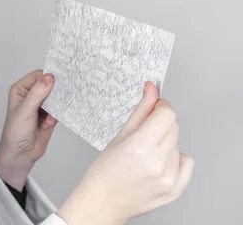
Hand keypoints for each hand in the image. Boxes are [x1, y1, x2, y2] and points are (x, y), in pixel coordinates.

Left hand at [0, 70, 57, 190]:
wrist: (21, 154)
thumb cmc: (16, 131)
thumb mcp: (26, 110)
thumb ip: (38, 93)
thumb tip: (50, 77)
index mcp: (21, 89)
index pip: (38, 76)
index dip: (48, 78)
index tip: (57, 85)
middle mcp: (31, 95)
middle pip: (49, 85)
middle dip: (55, 95)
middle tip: (57, 102)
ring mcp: (40, 105)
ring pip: (56, 98)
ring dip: (55, 108)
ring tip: (48, 120)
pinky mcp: (49, 115)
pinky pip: (59, 110)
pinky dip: (56, 117)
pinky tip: (48, 125)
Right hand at [57, 82, 194, 224]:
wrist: (104, 202)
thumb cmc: (105, 171)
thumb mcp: (119, 136)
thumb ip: (141, 111)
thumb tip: (152, 89)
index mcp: (140, 146)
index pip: (167, 114)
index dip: (161, 106)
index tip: (154, 108)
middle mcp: (157, 163)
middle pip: (173, 127)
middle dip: (160, 125)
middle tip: (142, 136)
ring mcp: (168, 178)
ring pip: (177, 144)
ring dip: (165, 143)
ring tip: (145, 155)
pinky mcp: (175, 189)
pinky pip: (187, 162)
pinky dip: (176, 159)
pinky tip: (158, 164)